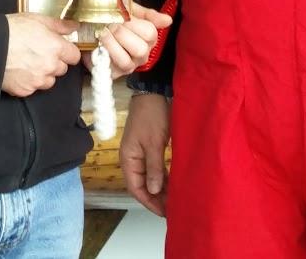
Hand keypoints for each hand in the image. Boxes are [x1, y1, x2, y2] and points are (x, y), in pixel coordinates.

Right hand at [2, 13, 80, 96]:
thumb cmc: (12, 30)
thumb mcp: (37, 19)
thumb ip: (59, 25)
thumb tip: (74, 27)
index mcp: (56, 48)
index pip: (74, 56)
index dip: (67, 51)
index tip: (60, 48)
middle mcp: (50, 66)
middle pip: (62, 69)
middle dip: (54, 62)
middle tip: (39, 53)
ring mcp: (38, 80)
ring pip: (49, 81)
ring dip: (43, 74)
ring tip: (28, 62)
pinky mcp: (25, 90)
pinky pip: (34, 88)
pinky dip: (29, 82)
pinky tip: (19, 70)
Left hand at [81, 2, 172, 77]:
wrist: (93, 29)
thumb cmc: (114, 19)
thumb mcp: (130, 10)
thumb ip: (148, 14)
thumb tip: (168, 20)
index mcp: (148, 38)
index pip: (150, 33)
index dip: (134, 24)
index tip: (122, 16)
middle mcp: (142, 54)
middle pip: (140, 49)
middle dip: (122, 34)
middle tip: (110, 24)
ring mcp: (130, 65)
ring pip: (127, 61)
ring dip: (112, 44)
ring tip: (102, 33)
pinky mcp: (116, 72)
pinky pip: (112, 68)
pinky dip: (105, 54)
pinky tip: (99, 43)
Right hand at [120, 92, 170, 216]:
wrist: (154, 92)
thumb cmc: (152, 115)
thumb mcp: (154, 143)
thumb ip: (154, 168)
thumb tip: (155, 191)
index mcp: (128, 158)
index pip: (135, 188)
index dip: (149, 202)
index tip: (165, 212)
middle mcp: (132, 158)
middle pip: (142, 185)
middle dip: (157, 198)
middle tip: (174, 208)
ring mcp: (140, 153)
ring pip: (149, 178)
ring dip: (161, 188)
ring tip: (176, 199)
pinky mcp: (149, 147)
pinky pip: (154, 168)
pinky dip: (163, 177)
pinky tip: (174, 183)